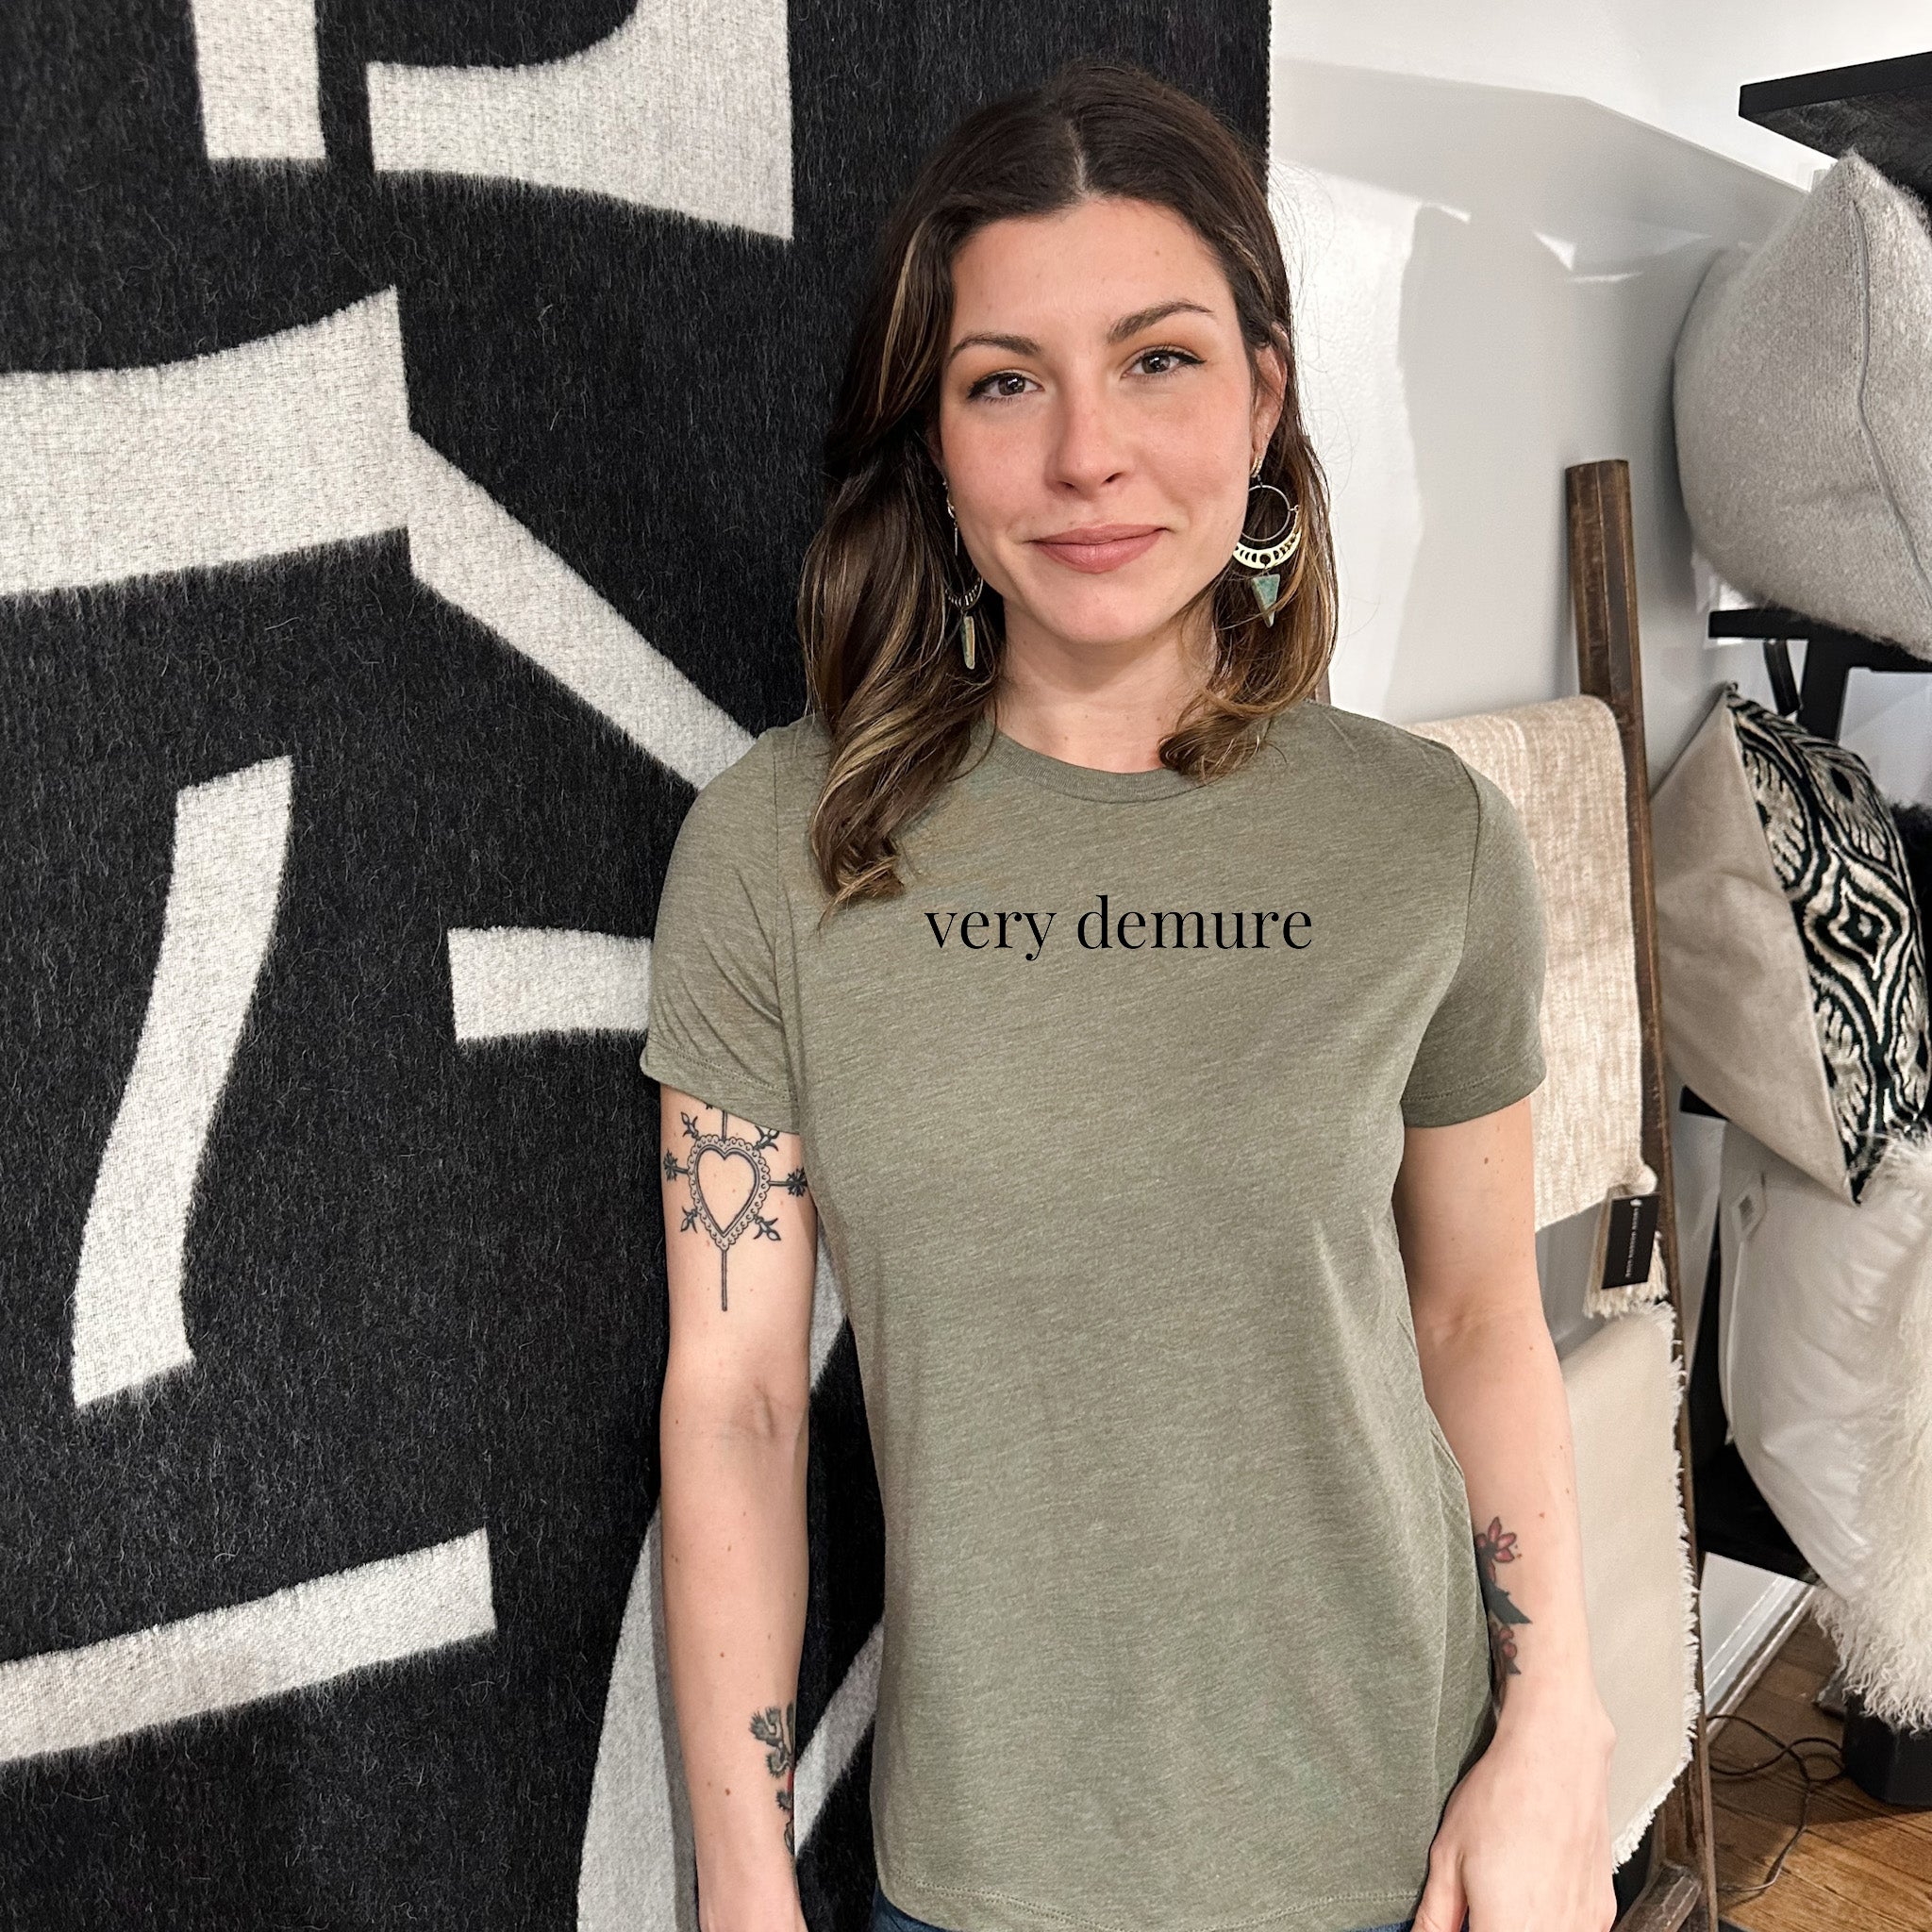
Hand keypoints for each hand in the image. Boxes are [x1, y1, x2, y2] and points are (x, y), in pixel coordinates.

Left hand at [1413, 1694, 1617, 1931]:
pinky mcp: (1601, 1912)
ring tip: (1504, 1891)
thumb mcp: (1447, 1855)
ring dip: (1520, 1925)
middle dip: (1491, 1925)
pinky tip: (1532, 1891)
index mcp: (1508, 1927)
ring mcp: (1584, 1926)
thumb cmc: (1503, 1795)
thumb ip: (1436, 1914)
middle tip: (1477, 1905)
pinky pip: (1572, 1931)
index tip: (1461, 1920)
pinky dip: (1549, 1921)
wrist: (1556, 1754)